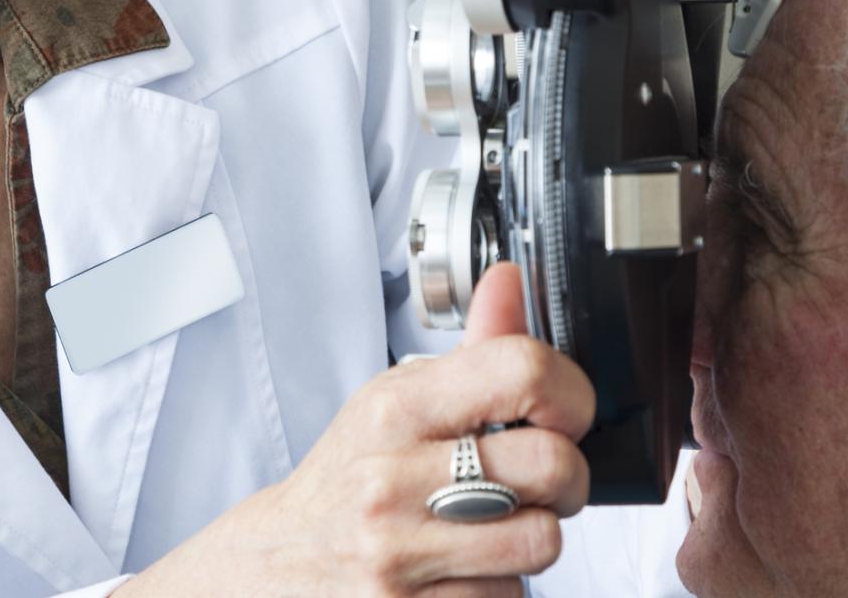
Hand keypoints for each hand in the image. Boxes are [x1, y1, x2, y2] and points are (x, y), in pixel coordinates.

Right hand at [119, 262, 594, 596]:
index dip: (571, 393)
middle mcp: (393, 479)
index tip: (566, 412)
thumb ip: (469, 354)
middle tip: (542, 482)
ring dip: (533, 538)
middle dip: (568, 478)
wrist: (275, 566)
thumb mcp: (391, 407)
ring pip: (542, 542)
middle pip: (553, 465)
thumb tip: (508, 281)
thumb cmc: (345, 482)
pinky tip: (463, 569)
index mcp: (393, 409)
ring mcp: (400, 555)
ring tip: (495, 527)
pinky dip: (499, 588)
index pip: (523, 371)